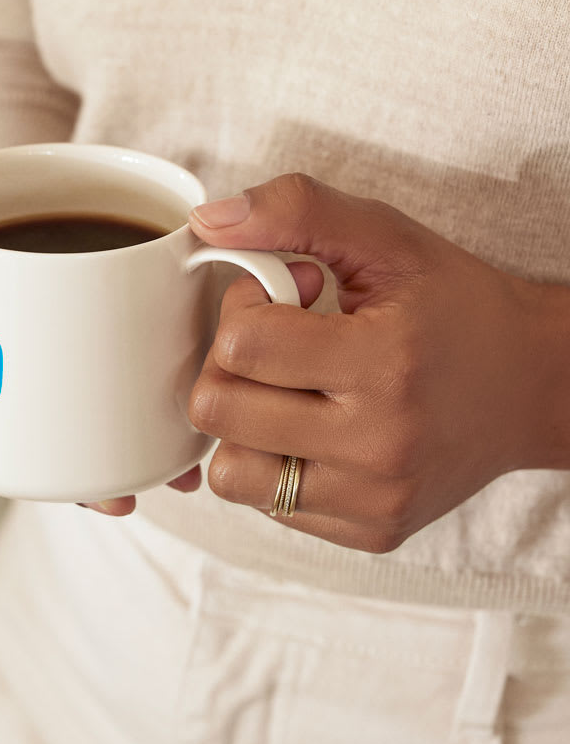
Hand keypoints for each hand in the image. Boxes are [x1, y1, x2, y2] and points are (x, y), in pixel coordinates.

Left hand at [186, 173, 569, 552]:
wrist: (535, 387)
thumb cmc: (455, 306)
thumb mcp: (385, 238)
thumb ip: (295, 210)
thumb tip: (208, 221)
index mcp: (383, 362)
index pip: (241, 344)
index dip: (244, 307)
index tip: (284, 298)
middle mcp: (379, 444)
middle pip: (218, 411)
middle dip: (228, 366)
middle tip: (273, 347)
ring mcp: (374, 499)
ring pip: (229, 474)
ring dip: (240, 426)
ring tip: (286, 393)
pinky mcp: (371, 532)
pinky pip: (268, 505)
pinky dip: (273, 465)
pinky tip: (312, 431)